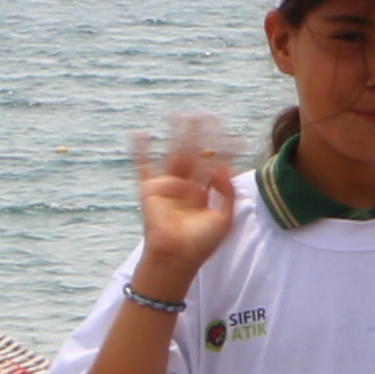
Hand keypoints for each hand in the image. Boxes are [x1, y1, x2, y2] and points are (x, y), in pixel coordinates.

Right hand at [128, 114, 234, 292]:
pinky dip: (140, 151)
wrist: (176, 258)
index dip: (224, 151)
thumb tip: (226, 166)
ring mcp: (167, 186)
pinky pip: (143, 167)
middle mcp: (185, 186)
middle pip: (194, 155)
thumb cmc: (200, 245)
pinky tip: (140, 134)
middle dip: (200, 136)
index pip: (214, 165)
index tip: (234, 134)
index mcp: (203, 193)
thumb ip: (227, 193)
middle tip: (206, 114)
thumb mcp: (224, 219)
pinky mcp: (149, 190)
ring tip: (180, 114)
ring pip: (173, 154)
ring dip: (176, 135)